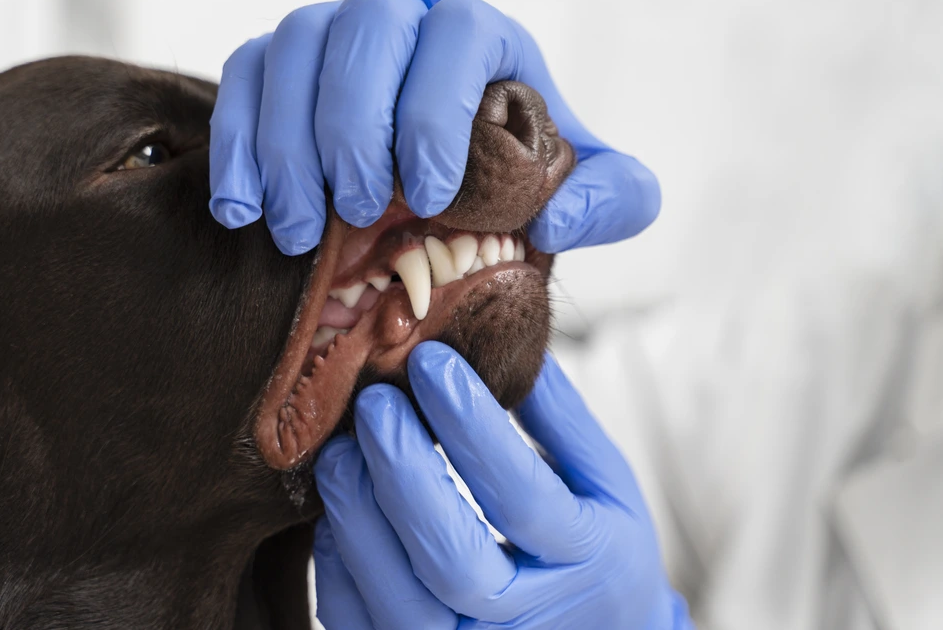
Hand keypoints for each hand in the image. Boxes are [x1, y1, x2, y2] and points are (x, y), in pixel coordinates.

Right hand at [209, 0, 660, 254]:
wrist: (454, 182)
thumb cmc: (519, 177)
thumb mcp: (588, 190)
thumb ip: (611, 198)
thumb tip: (559, 218)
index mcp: (481, 34)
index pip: (457, 35)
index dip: (437, 108)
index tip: (432, 193)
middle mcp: (405, 17)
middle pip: (364, 30)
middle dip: (355, 126)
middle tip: (362, 212)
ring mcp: (335, 32)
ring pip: (293, 47)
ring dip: (287, 143)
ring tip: (300, 233)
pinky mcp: (280, 63)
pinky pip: (243, 74)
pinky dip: (236, 142)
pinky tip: (243, 210)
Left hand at [312, 342, 692, 628]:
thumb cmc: (599, 550)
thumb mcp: (605, 484)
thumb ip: (561, 419)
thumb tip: (507, 342)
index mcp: (587, 560)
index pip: (521, 495)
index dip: (471, 425)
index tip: (430, 360)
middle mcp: (529, 619)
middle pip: (454, 561)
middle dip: (403, 474)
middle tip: (374, 402)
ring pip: (400, 605)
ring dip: (358, 520)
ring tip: (340, 452)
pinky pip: (363, 629)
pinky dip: (339, 570)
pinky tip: (337, 513)